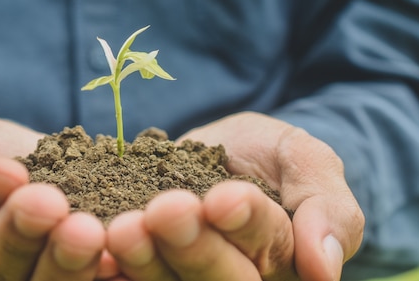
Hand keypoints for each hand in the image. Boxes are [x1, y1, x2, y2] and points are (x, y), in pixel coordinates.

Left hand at [106, 112, 363, 280]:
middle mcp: (230, 272)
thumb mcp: (306, 160)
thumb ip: (327, 207)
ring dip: (144, 259)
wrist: (221, 150)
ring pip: (166, 280)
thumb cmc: (271, 155)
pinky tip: (91, 246)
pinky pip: (125, 273)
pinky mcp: (141, 264)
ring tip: (123, 230)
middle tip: (166, 211)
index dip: (245, 223)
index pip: (266, 243)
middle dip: (191, 245)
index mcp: (277, 256)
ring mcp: (180, 271)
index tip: (223, 197)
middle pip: (214, 274)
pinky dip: (107, 266)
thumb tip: (324, 270)